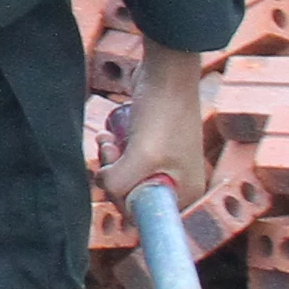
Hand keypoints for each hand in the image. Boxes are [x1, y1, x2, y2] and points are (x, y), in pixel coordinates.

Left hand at [95, 57, 211, 207]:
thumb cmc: (162, 114)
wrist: (167, 72)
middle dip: (114, 176)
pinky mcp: (152, 148)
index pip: (145, 216)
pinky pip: (126, 160)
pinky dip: (115, 150)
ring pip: (125, 177)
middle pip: (132, 196)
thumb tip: (103, 185)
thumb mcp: (140, 158)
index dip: (123, 201)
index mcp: (185, 193)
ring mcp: (165, 165)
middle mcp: (178, 183)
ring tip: (107, 141)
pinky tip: (108, 136)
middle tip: (111, 153)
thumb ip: (118, 184)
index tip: (115, 179)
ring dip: (110, 161)